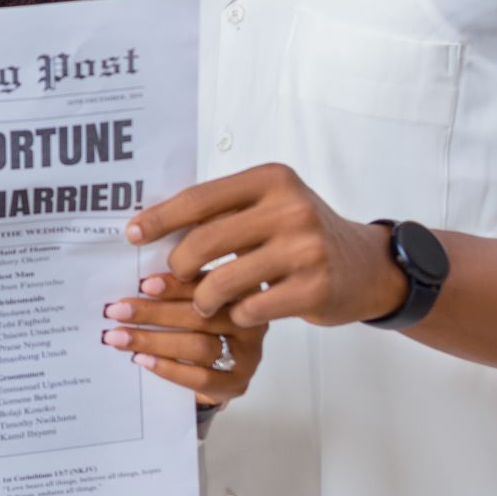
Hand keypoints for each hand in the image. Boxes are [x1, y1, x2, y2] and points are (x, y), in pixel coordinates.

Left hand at [102, 273, 265, 402]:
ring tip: (120, 338)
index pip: (209, 282)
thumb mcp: (196, 300)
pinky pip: (200, 377)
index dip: (175, 284)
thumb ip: (179, 289)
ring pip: (198, 346)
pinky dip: (168, 368)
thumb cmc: (203, 328)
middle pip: (200, 314)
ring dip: (153, 341)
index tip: (144, 284)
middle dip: (153, 313)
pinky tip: (142, 360)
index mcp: (244, 288)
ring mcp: (248, 354)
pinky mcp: (237, 382)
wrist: (220, 372)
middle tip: (118, 312)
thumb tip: (139, 284)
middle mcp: (251, 320)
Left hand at [126, 163, 406, 330]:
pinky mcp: (314, 288)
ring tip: (205, 303)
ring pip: (222, 281)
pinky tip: (241, 313)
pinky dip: (237, 316)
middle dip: (178, 266)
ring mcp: (305, 249)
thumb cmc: (302, 235)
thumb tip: (152, 225)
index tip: (131, 234)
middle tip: (171, 278)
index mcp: (271, 179)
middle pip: (204, 241)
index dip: (160, 218)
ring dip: (204, 299)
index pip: (200, 198)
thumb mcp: (270, 207)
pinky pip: (250, 309)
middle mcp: (290, 208)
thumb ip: (224, 211)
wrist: (364, 267)